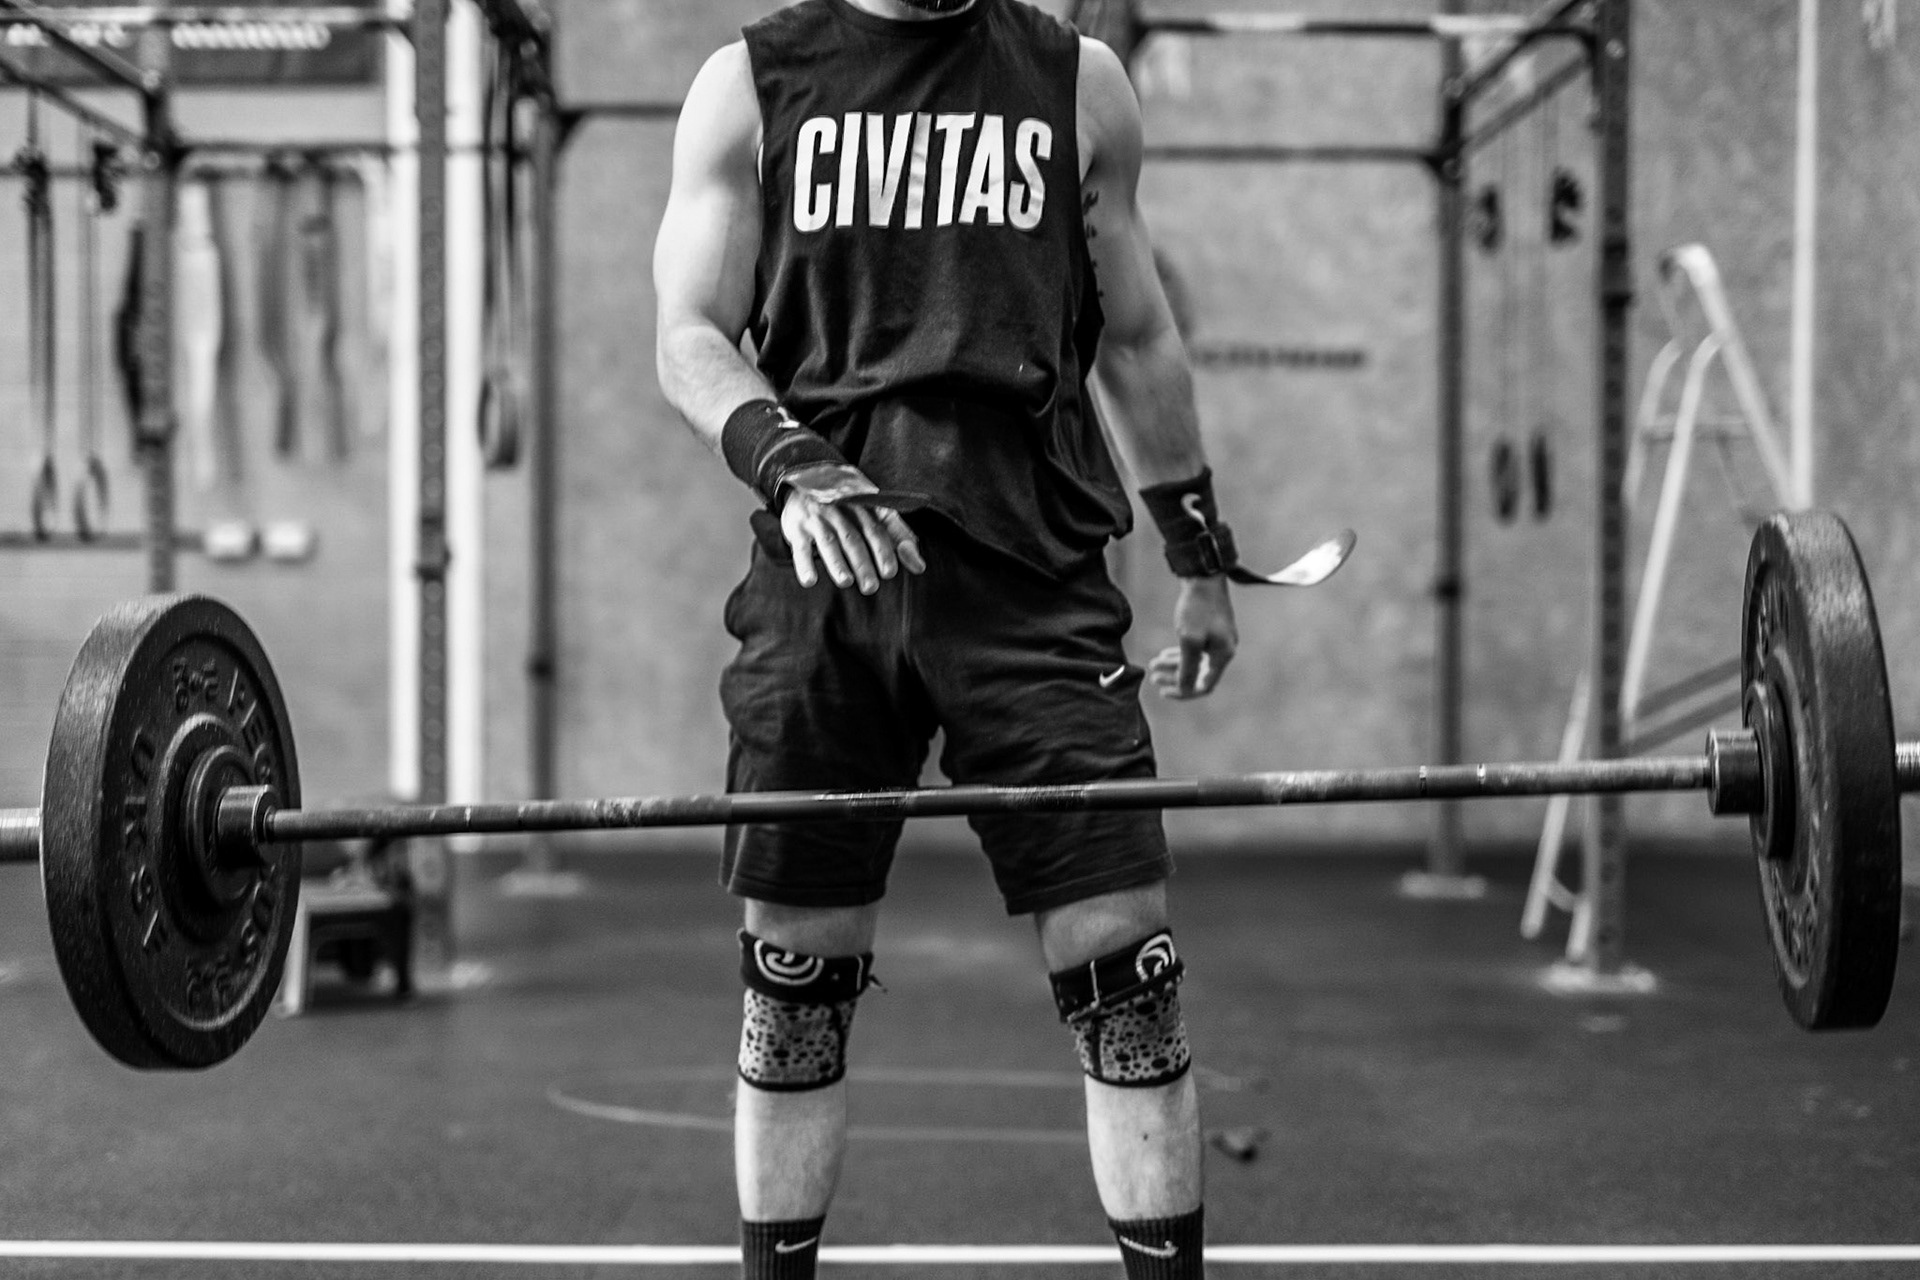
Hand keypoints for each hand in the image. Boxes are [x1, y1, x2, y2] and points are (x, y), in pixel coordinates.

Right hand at [779, 462, 926, 591]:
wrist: (806, 480)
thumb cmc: (850, 507)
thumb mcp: (876, 514)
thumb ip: (899, 538)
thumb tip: (920, 567)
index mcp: (863, 507)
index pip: (876, 528)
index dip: (883, 550)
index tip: (890, 572)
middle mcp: (841, 510)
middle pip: (853, 538)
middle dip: (862, 563)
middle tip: (871, 587)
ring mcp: (817, 518)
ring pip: (829, 542)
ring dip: (837, 563)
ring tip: (846, 582)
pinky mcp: (796, 528)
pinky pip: (800, 547)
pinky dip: (804, 564)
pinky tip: (810, 581)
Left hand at [1147, 576, 1237, 698]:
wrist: (1203, 576)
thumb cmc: (1197, 608)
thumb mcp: (1189, 640)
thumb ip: (1188, 667)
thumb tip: (1186, 690)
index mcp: (1222, 655)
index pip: (1204, 686)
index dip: (1183, 692)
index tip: (1162, 691)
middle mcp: (1223, 650)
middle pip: (1198, 675)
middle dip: (1174, 678)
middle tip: (1152, 677)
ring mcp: (1217, 640)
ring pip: (1194, 662)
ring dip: (1173, 666)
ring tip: (1152, 665)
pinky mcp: (1210, 630)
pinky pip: (1194, 650)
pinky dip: (1179, 654)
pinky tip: (1164, 654)